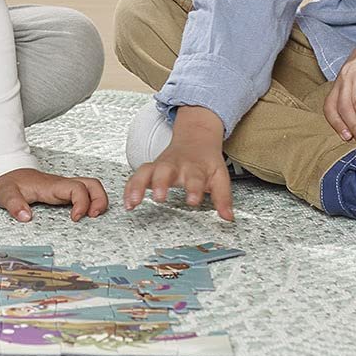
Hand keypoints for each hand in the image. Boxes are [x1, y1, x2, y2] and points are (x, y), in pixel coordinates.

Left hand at [0, 168, 109, 222]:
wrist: (6, 171)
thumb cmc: (8, 182)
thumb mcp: (5, 194)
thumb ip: (14, 205)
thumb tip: (26, 217)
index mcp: (51, 185)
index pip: (76, 188)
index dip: (81, 203)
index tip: (75, 218)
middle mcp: (61, 184)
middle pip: (92, 184)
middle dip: (99, 200)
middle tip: (94, 217)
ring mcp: (63, 187)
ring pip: (90, 187)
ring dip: (98, 200)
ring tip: (93, 217)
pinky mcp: (63, 191)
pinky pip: (84, 193)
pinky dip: (92, 201)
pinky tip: (86, 214)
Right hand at [124, 106, 233, 221]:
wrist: (195, 138)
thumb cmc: (206, 161)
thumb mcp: (220, 176)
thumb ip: (223, 197)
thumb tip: (228, 217)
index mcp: (194, 167)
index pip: (195, 178)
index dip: (194, 189)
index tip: (192, 200)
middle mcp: (175, 165)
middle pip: (165, 171)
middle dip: (160, 184)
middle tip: (159, 197)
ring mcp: (160, 165)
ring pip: (146, 171)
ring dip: (138, 186)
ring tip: (133, 201)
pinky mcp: (150, 169)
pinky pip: (136, 176)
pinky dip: (129, 188)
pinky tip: (127, 203)